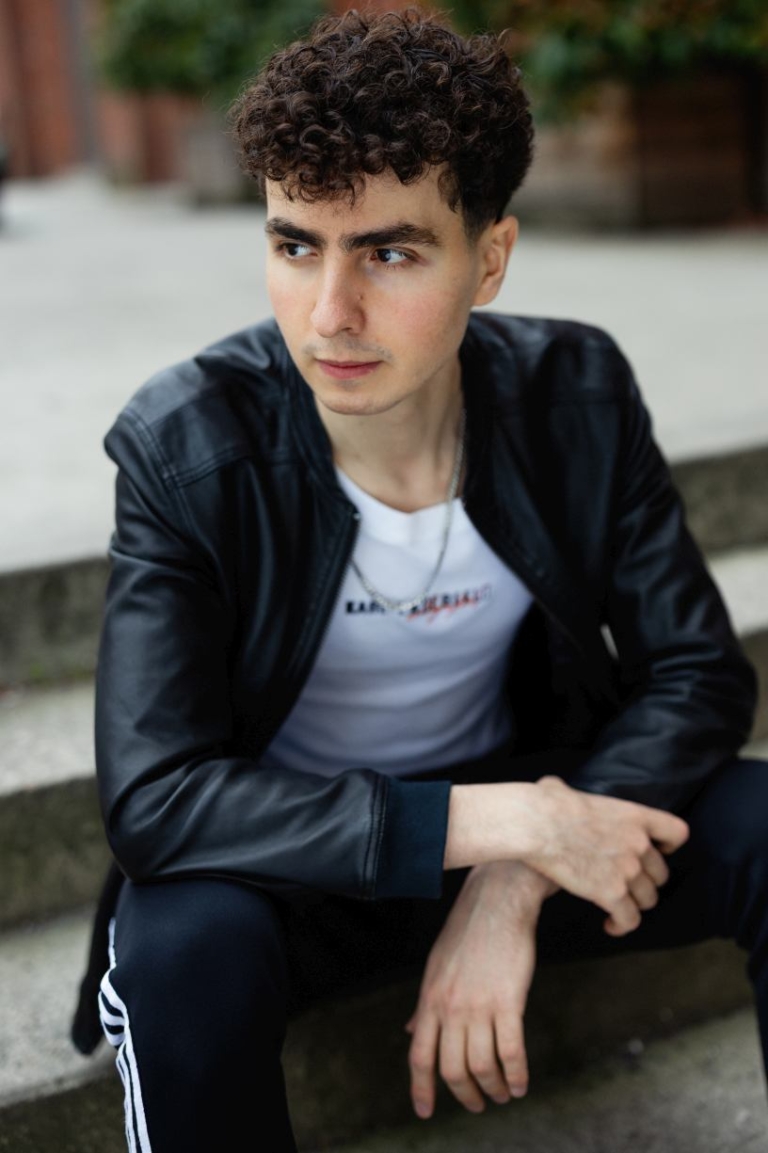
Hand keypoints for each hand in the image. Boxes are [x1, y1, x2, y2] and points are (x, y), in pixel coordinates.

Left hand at [404, 861, 553, 1120]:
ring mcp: (478, 1004)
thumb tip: (411, 1032)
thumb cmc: (468, 932)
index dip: (421, 1088)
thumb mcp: (436, 967)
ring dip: (492, 1088)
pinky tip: (520, 1083)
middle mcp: (450, 1006)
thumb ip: (425, 1005)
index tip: (425, 1111)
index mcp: (430, 998)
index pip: (419, 1055)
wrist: (497, 900)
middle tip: (477, 1104)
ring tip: (502, 1094)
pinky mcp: (508, 1001)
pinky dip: (515, 1075)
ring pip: (481, 1065)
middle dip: (464, 1095)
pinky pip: (511, 1051)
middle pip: (451, 1068)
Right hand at [523, 776, 688, 935]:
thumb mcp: (569, 790)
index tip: (658, 852)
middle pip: (661, 873)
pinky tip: (610, 925)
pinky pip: (630, 919)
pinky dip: (622, 925)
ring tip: (618, 908)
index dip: (669, 846)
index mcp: (634, 816)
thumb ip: (574, 795)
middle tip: (627, 885)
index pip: (676, 832)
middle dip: (646, 882)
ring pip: (648, 899)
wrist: (537, 825)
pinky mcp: (612, 893)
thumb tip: (554, 790)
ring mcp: (628, 870)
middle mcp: (638, 843)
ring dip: (634, 905)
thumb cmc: (546, 804)